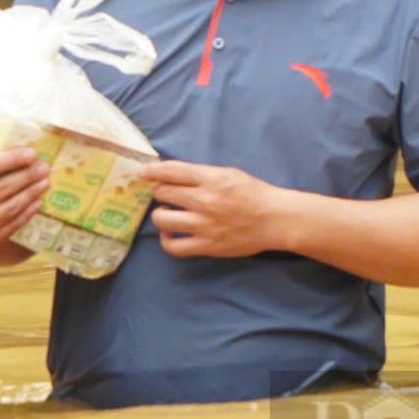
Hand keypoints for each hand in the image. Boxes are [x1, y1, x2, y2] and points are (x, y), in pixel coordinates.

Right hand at [0, 119, 50, 256]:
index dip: (13, 159)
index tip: (32, 152)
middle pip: (4, 188)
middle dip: (28, 176)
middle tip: (45, 167)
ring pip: (10, 208)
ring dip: (31, 194)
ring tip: (45, 182)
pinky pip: (9, 226)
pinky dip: (25, 214)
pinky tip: (36, 202)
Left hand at [139, 159, 284, 258]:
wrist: (275, 219)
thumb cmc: (253, 194)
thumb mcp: (228, 173)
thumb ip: (201, 174)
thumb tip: (173, 175)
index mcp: (210, 178)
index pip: (171, 171)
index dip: (152, 171)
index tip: (142, 173)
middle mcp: (204, 200)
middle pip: (163, 193)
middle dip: (160, 192)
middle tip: (166, 195)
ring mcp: (204, 225)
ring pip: (162, 219)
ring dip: (160, 214)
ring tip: (168, 213)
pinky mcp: (207, 246)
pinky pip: (173, 246)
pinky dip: (166, 240)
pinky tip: (170, 234)